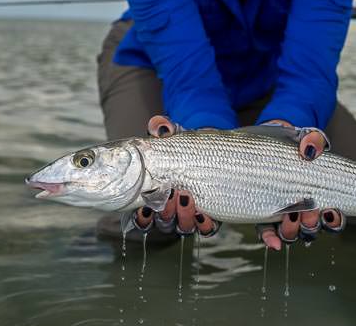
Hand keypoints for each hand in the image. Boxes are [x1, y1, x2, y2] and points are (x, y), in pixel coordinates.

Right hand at [132, 115, 218, 236]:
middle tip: (170, 193)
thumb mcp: (175, 138)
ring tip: (187, 196)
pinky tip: (205, 212)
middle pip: (162, 223)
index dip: (142, 217)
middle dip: (165, 211)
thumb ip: (164, 130)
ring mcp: (190, 217)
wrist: (214, 152)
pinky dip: (204, 224)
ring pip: (182, 227)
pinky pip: (206, 230)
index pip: (142, 217)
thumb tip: (158, 125)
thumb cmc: (186, 149)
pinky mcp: (210, 218)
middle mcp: (170, 212)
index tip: (144, 207)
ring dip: (183, 215)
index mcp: (155, 198)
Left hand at [256, 120, 343, 250]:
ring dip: (293, 232)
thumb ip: (313, 139)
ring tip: (289, 219)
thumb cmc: (292, 142)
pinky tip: (273, 242)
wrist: (266, 140)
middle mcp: (303, 210)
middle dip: (312, 223)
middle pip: (312, 228)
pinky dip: (270, 238)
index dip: (335, 220)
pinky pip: (267, 232)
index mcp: (319, 195)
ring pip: (292, 234)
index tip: (331, 209)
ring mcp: (282, 214)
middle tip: (309, 211)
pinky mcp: (262, 213)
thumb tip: (310, 151)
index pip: (333, 216)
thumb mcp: (305, 136)